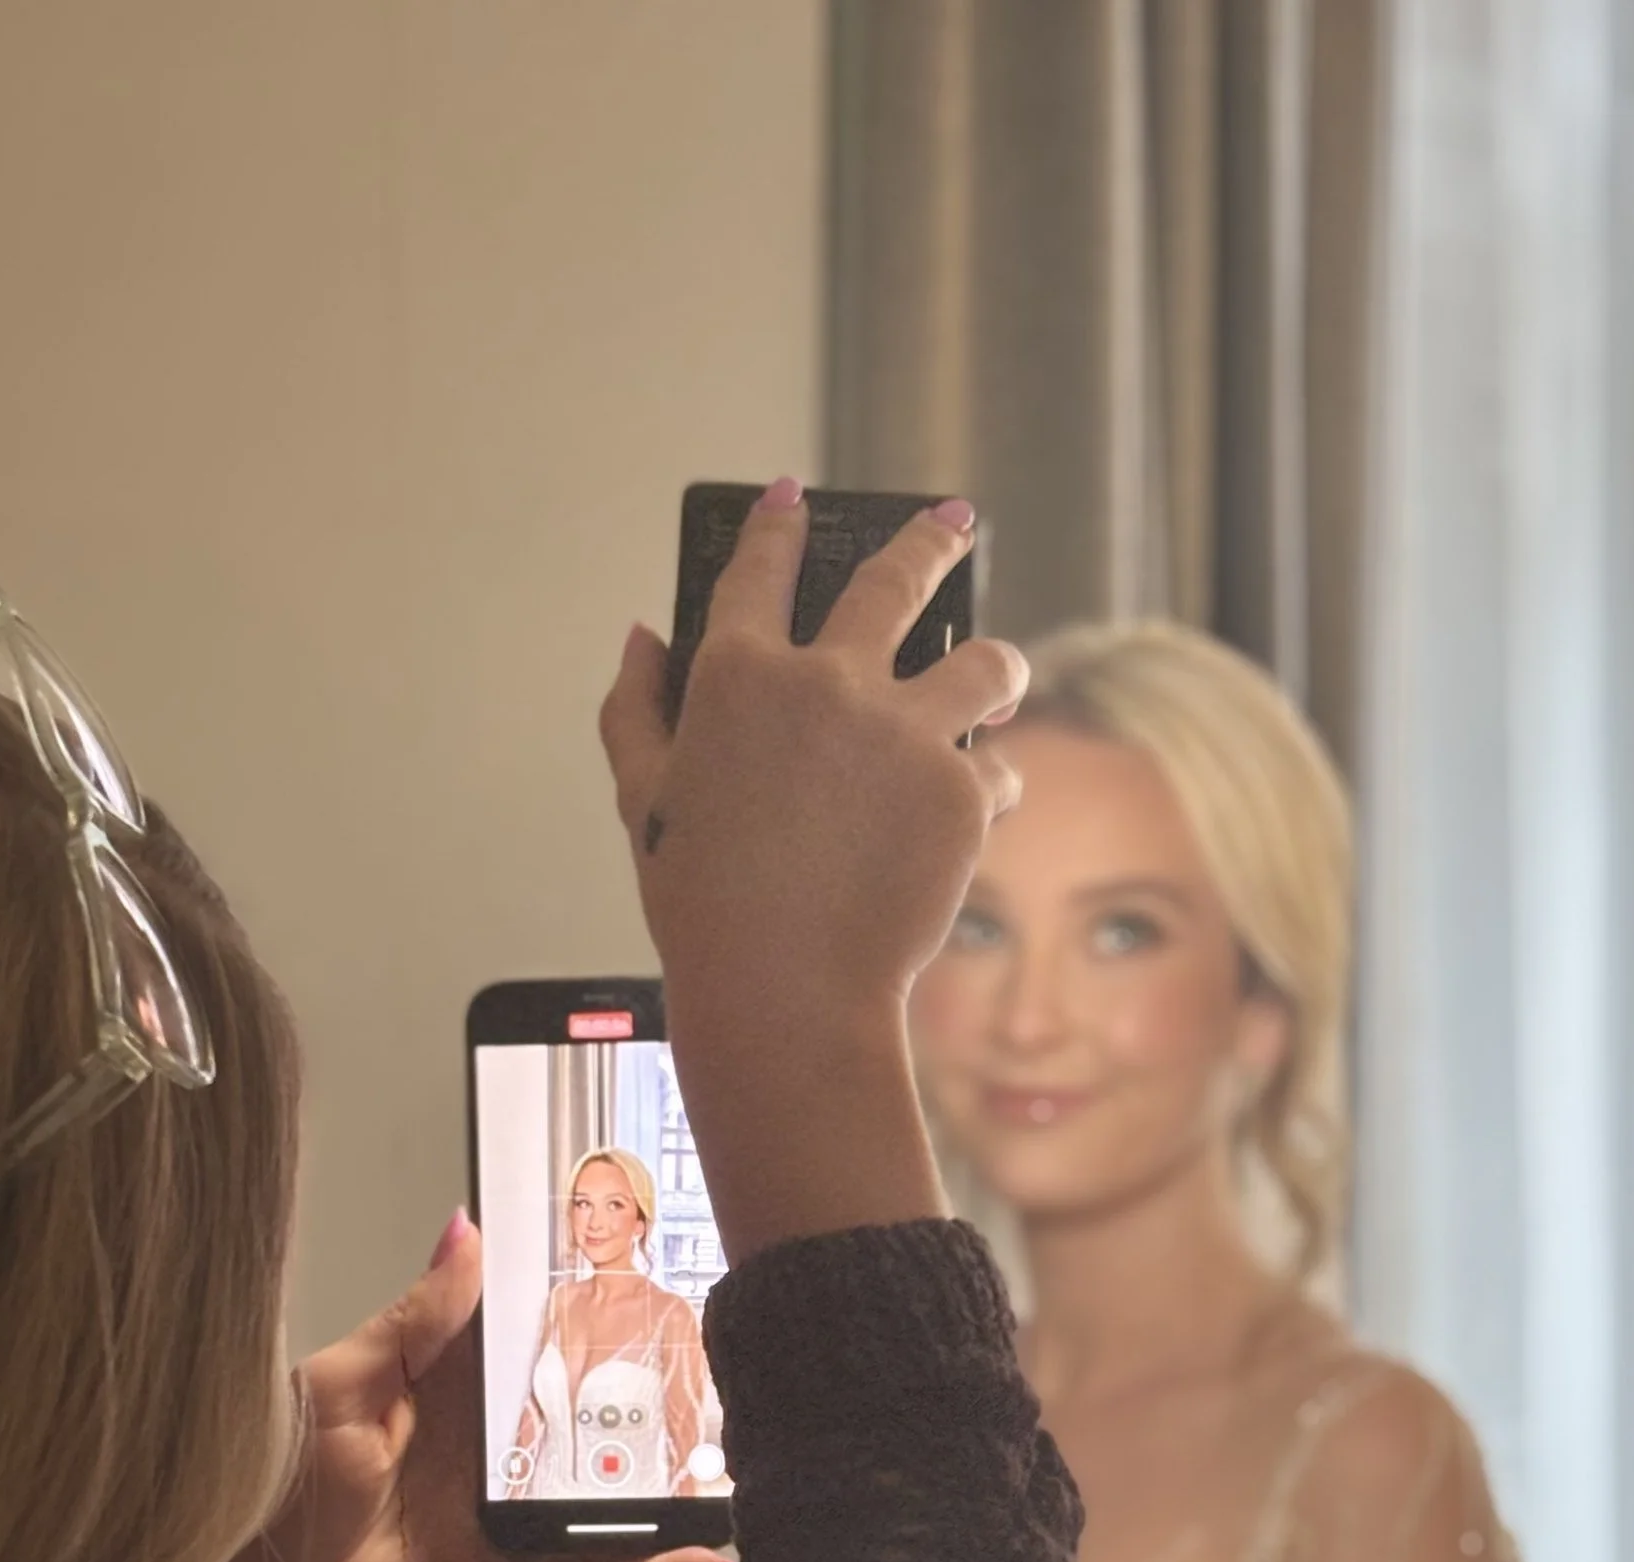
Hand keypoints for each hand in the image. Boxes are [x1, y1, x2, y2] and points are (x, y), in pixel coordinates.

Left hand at [181, 1216, 729, 1561]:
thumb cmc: (287, 1495)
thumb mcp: (338, 1388)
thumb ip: (409, 1321)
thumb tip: (466, 1231)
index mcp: (445, 1377)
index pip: (523, 1320)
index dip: (576, 1286)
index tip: (641, 1246)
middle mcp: (489, 1434)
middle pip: (580, 1393)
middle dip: (648, 1368)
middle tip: (719, 1338)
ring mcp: (513, 1502)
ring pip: (605, 1476)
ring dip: (668, 1469)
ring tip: (736, 1451)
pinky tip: (704, 1560)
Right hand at [597, 481, 1028, 1256]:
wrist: (783, 990)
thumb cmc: (703, 907)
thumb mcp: (642, 802)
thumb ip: (634, 708)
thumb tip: (641, 639)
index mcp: (736, 676)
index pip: (758, 568)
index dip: (773, 526)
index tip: (790, 499)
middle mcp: (826, 683)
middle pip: (893, 579)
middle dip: (928, 542)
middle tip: (951, 522)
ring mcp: (902, 731)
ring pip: (984, 662)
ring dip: (996, 663)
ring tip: (1000, 672)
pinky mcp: (961, 789)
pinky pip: (996, 770)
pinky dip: (990, 787)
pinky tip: (981, 809)